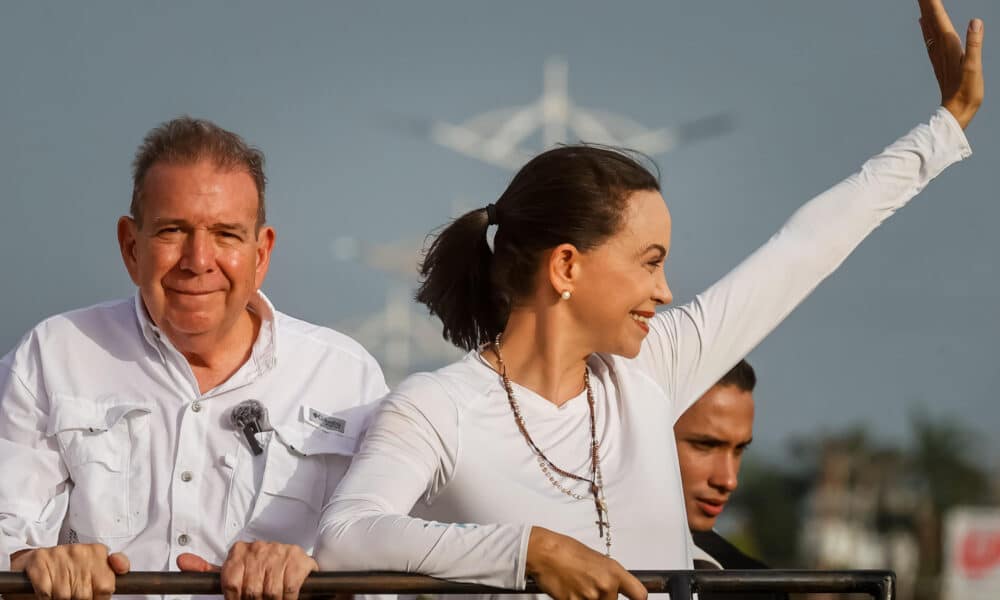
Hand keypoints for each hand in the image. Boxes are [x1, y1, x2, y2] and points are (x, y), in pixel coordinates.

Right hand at [9, 545, 129, 599]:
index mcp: (97, 551)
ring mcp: (58, 554)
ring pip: (64, 595)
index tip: (92, 597)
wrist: (37, 559)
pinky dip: (46, 597)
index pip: (105, 587)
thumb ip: (113, 569)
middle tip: (73, 596)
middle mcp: (79, 550)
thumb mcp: (96, 566)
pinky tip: (48, 591)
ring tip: (60, 594)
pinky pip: (45, 591)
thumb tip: (123, 568)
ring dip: (60, 599)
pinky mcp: (39, 560)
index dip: (97, 598)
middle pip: (84, 594)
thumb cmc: (70, 567)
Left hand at [177, 541, 317, 599]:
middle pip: (250, 590)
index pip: (230, 583)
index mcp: (239, 551)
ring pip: (270, 591)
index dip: (235, 599)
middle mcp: (259, 548)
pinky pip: (288, 589)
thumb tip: (181, 559)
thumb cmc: (260, 570)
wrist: (294, 562)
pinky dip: (287, 599)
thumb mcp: (234, 570)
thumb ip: (208, 570)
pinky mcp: (298, 560)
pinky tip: (286, 598)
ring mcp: (280, 553)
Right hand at [524, 527, 646, 599]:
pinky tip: (569, 591)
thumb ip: (608, 576)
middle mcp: (605, 586)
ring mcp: (590, 597)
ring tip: (578, 587)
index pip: (639, 595)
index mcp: (614, 572)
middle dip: (603, 599)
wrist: (545, 552)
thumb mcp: (597, 559)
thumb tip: (613, 587)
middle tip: (589, 588)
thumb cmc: (566, 550)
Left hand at [918, 0, 984, 127]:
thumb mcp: (974, 66)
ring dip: (925, 10)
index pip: (938, 16)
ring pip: (928, 25)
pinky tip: (922, 22)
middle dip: (926, 2)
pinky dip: (925, 25)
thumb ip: (975, 44)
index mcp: (948, 44)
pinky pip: (929, 37)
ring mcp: (938, 53)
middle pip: (930, 18)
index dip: (931, 2)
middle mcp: (940, 46)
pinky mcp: (940, 59)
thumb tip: (975, 22)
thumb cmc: (967, 90)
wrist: (955, 110)